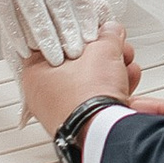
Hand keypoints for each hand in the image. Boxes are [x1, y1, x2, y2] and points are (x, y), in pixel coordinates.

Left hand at [16, 30, 140, 134]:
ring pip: (91, 81)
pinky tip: (128, 79)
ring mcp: (63, 112)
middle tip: (116, 47)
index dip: (80, 32)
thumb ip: (108, 35)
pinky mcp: (82, 123)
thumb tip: (112, 30)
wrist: (104, 133)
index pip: (56, 42)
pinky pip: (98, 99)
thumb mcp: (102, 50)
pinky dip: (114, 89)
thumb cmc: (88, 97)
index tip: (95, 29)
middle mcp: (44, 95)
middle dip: (104, 53)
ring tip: (126, 63)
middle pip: (78, 62)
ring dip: (113, 70)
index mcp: (35, 73)